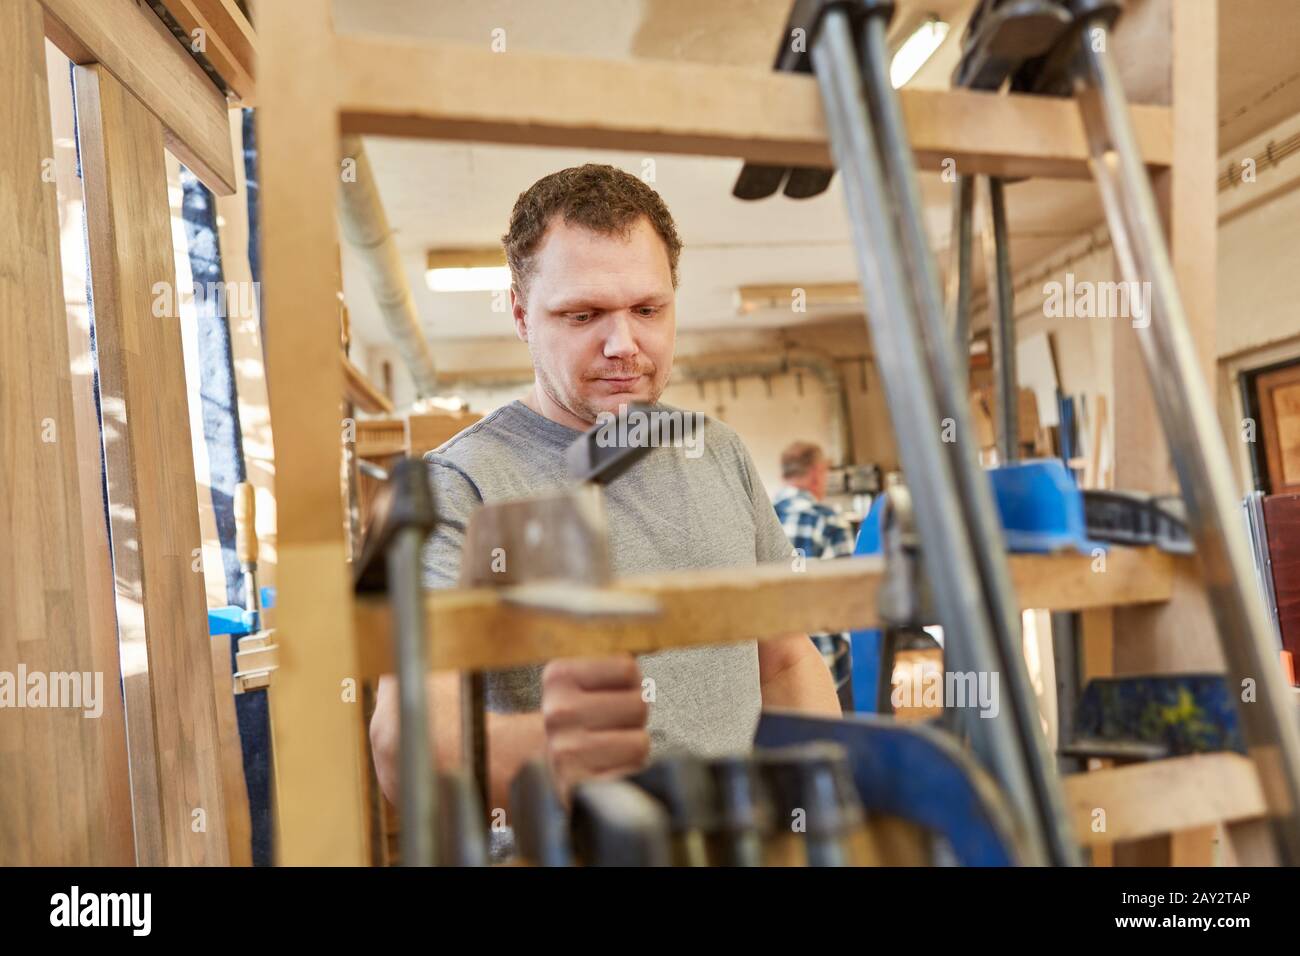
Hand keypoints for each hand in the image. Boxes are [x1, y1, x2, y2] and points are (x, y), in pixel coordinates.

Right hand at [540, 655, 650, 799]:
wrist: (543, 765)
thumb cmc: (578, 720)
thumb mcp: (584, 682)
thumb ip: (620, 675)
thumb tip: (647, 691)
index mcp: (558, 677)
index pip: (628, 670)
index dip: (629, 685)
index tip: (612, 696)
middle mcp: (558, 712)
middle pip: (639, 705)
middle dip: (633, 717)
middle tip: (611, 726)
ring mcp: (566, 751)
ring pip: (641, 742)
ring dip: (633, 745)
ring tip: (609, 747)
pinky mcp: (580, 786)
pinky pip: (632, 771)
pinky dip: (628, 769)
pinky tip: (606, 767)